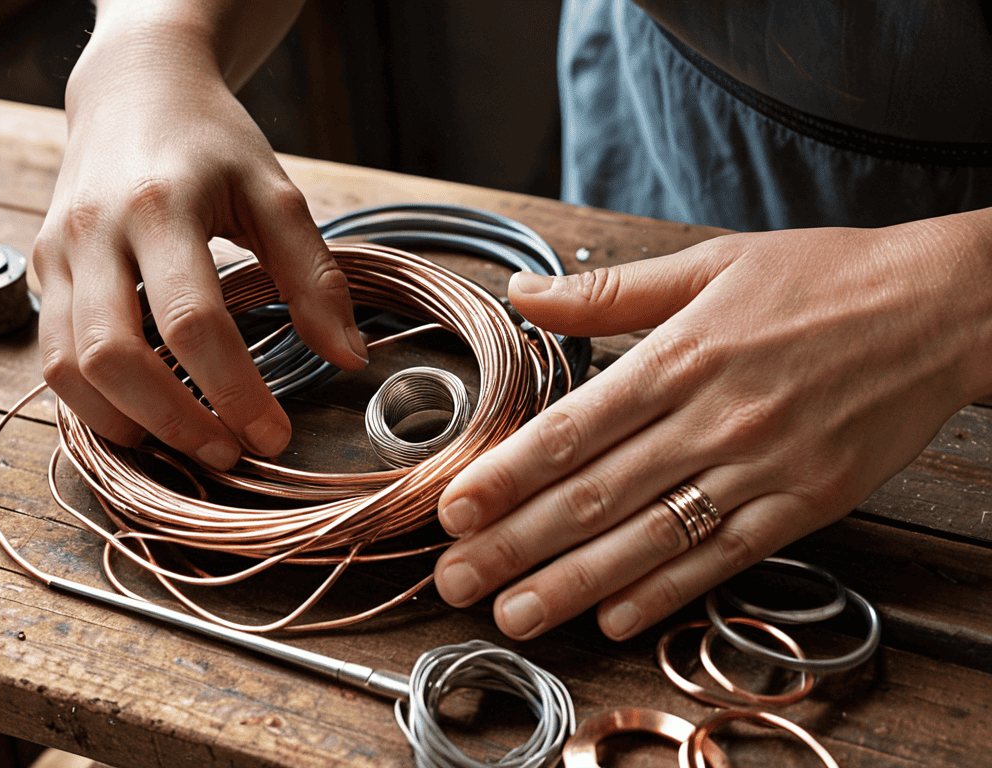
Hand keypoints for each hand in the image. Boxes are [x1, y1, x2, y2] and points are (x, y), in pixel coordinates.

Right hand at [33, 16, 367, 469]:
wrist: (136, 89)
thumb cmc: (214, 143)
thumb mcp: (277, 194)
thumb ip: (314, 276)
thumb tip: (350, 357)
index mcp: (164, 207)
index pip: (194, 321)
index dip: (235, 391)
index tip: (275, 436)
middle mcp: (96, 232)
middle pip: (115, 356)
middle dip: (175, 422)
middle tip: (230, 455)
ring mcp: (59, 253)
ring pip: (69, 367)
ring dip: (128, 423)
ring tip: (190, 446)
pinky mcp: (44, 270)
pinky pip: (52, 357)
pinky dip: (94, 404)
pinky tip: (145, 420)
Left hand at [434, 213, 991, 639]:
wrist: (939, 310)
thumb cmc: (821, 280)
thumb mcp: (712, 262)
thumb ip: (612, 290)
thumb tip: (527, 294)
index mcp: (681, 356)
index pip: (572, 428)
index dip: (507, 474)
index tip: (454, 509)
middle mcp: (712, 420)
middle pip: (595, 495)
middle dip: (516, 543)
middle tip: (456, 579)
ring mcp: (759, 470)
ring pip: (648, 539)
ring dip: (573, 584)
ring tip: (513, 615)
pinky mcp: (803, 506)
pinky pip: (722, 559)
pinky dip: (665, 592)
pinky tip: (612, 617)